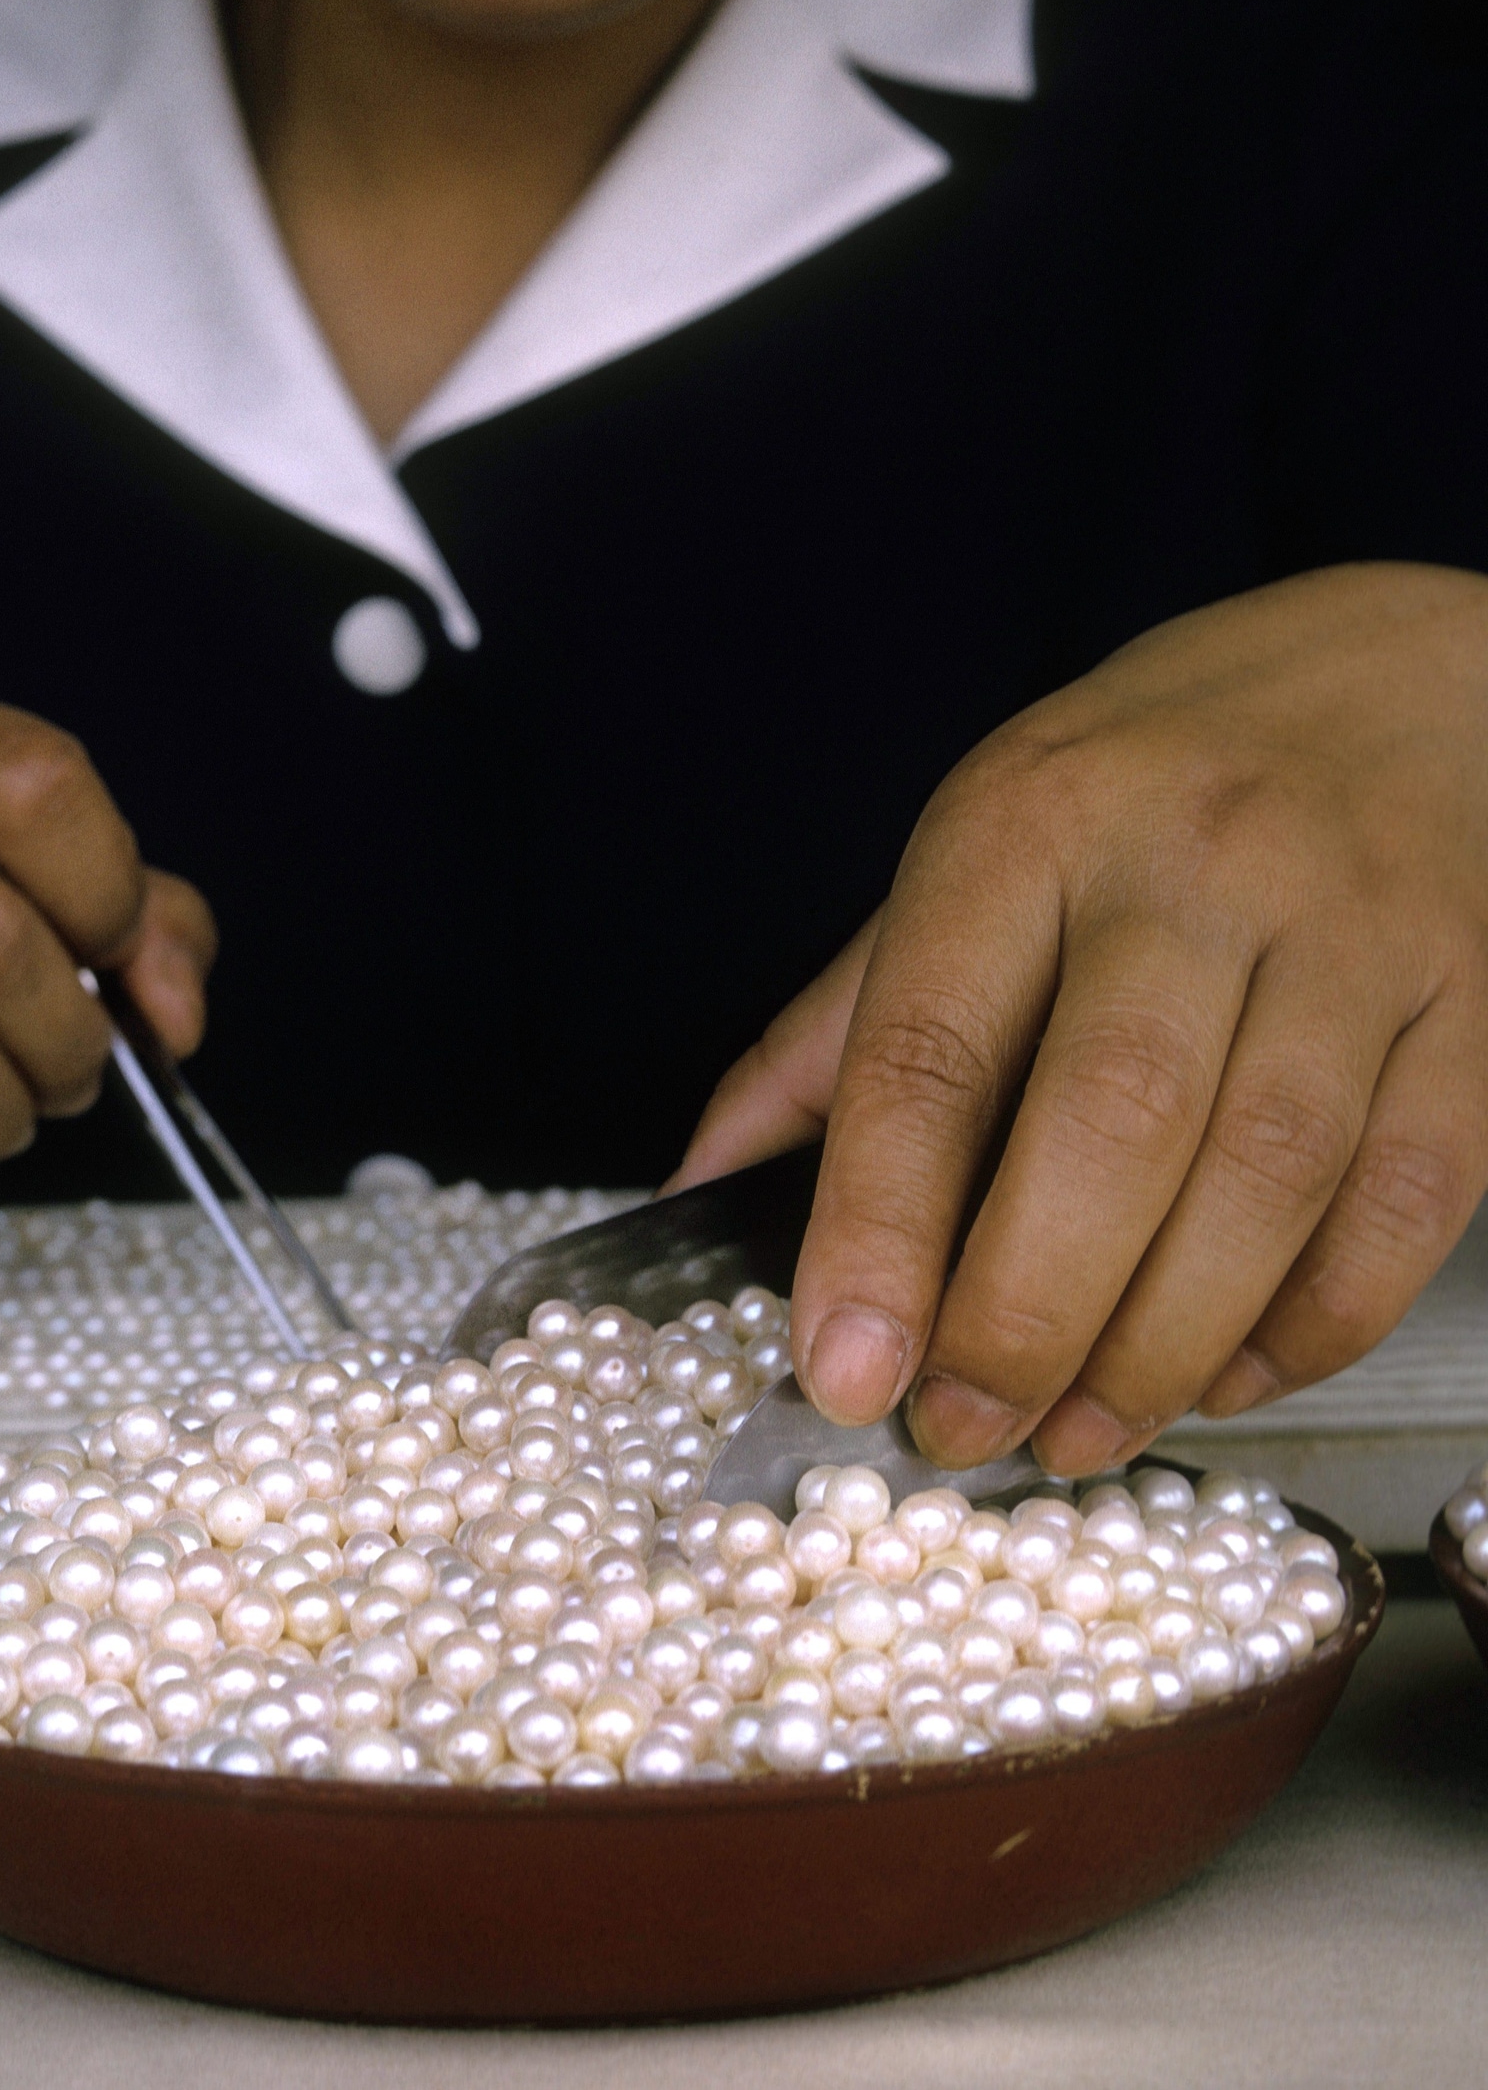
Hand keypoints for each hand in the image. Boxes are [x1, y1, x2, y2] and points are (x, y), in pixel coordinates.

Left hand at [674, 563, 1487, 1474]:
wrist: (1399, 678)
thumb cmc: (1151, 783)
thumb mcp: (973, 846)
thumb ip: (840, 1028)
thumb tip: (702, 1187)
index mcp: (1030, 823)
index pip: (933, 1041)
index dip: (877, 1225)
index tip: (839, 1366)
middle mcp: (1195, 863)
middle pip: (1113, 1122)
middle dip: (1025, 1315)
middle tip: (962, 1429)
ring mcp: (1353, 929)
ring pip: (1268, 1178)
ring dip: (1162, 1348)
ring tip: (1078, 1433)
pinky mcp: (1473, 1002)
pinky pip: (1402, 1200)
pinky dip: (1311, 1323)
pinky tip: (1229, 1375)